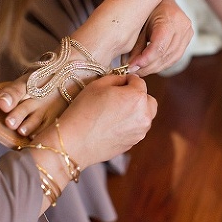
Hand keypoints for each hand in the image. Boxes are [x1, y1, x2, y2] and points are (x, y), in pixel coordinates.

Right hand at [40, 73, 156, 167]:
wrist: (74, 143)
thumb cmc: (83, 111)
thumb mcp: (98, 85)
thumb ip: (117, 78)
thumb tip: (126, 80)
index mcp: (137, 97)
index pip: (139, 82)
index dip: (128, 80)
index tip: (118, 83)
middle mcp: (144, 114)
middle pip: (148, 100)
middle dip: (137, 96)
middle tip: (119, 98)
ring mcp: (140, 131)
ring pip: (145, 115)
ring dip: (136, 111)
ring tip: (114, 113)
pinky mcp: (133, 143)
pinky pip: (136, 128)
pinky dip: (129, 125)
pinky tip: (112, 125)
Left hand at [126, 0, 192, 75]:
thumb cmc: (148, 9)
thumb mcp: (140, 24)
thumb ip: (136, 46)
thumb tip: (130, 66)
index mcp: (170, 19)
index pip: (159, 46)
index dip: (146, 59)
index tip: (132, 67)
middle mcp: (183, 26)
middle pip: (166, 54)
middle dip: (149, 66)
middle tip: (134, 71)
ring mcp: (188, 32)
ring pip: (172, 58)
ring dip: (156, 67)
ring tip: (141, 70)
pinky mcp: (189, 37)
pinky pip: (176, 56)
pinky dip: (163, 63)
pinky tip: (152, 65)